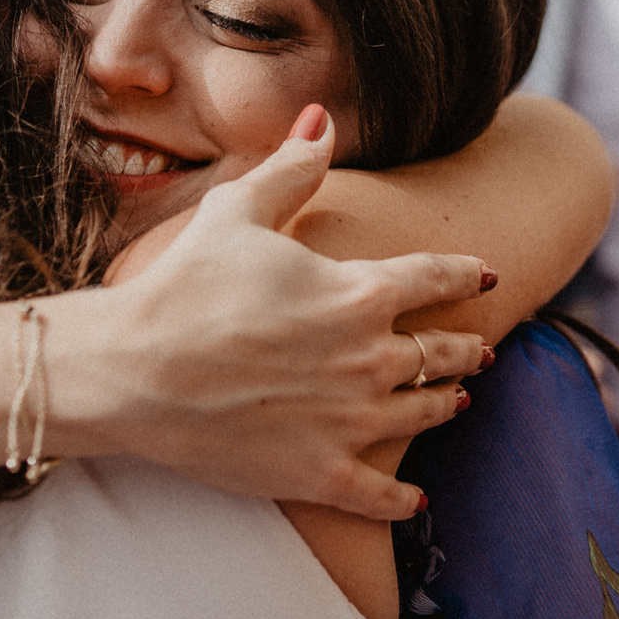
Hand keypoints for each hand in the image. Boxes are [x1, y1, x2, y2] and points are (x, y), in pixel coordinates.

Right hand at [57, 107, 488, 521]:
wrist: (133, 371)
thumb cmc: (183, 285)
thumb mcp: (238, 211)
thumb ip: (293, 169)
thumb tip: (322, 120)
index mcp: (360, 292)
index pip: (436, 278)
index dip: (466, 273)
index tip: (485, 273)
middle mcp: (370, 359)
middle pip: (443, 352)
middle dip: (467, 347)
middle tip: (481, 348)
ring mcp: (350, 422)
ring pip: (425, 413)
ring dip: (447, 403)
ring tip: (456, 399)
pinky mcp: (321, 474)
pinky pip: (382, 496)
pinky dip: (405, 499)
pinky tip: (417, 498)